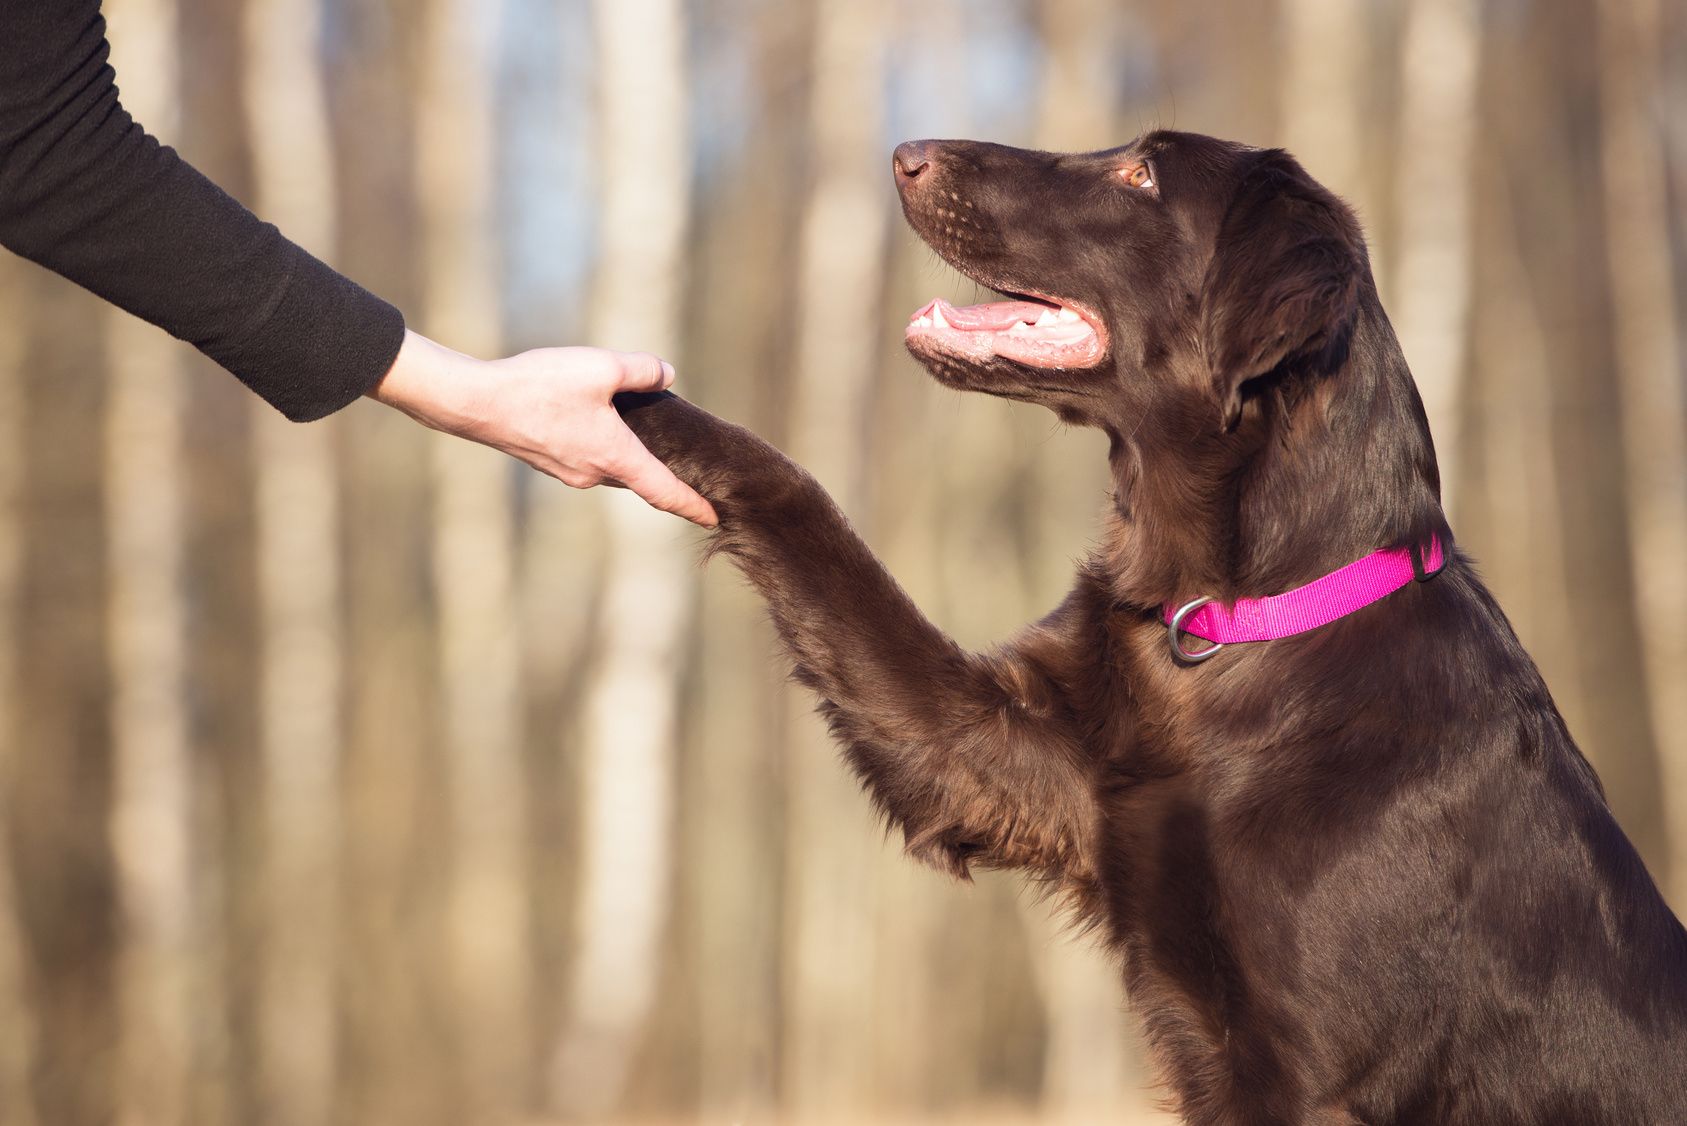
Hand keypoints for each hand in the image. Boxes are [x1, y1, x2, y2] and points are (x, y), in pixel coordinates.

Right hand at [369, 330, 717, 526]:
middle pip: (642, 478)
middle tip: (693, 466)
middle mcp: (594, 473)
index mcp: (615, 456)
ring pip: (614, 467)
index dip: (694, 506)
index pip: (665, 491)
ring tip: (649, 435)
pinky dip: (607, 447)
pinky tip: (603, 421)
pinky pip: (591, 458)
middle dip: (666, 474)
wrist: (476, 403)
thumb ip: (641, 371)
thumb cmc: (539, 386)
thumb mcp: (600, 367)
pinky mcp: (550, 461)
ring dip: (633, 456)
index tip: (716, 519)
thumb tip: (666, 374)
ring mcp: (570, 472)